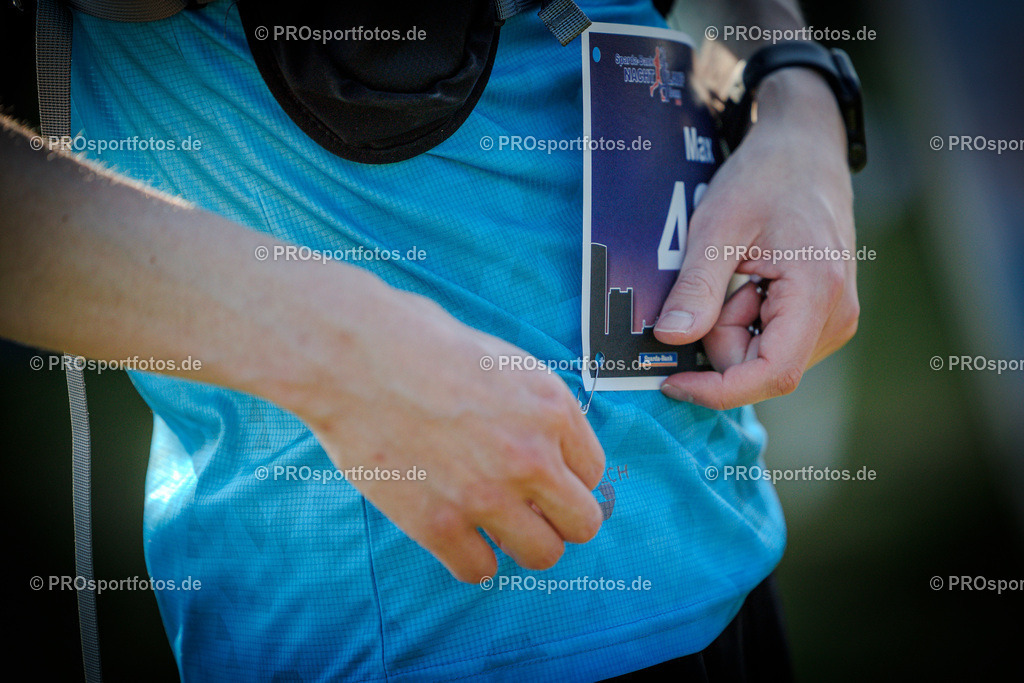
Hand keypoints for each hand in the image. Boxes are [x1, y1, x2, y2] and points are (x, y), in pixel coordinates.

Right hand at [295, 289, 605, 582]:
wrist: (351, 355)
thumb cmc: (415, 340)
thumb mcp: (497, 356)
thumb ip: (529, 402)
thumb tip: (540, 431)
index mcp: (551, 408)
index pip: (593, 471)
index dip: (566, 476)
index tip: (542, 478)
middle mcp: (532, 457)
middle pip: (583, 523)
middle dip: (558, 519)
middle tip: (528, 510)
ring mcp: (488, 495)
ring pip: (543, 555)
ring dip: (520, 545)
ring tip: (492, 525)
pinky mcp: (439, 525)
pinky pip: (479, 571)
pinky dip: (469, 559)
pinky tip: (454, 536)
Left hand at [654, 68, 858, 409]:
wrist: (804, 151)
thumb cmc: (766, 178)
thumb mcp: (717, 226)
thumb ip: (697, 287)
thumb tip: (671, 337)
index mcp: (817, 294)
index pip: (770, 375)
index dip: (717, 390)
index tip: (671, 382)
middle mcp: (836, 317)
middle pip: (758, 366)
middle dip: (722, 334)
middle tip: (723, 275)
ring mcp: (832, 320)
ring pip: (760, 357)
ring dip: (734, 325)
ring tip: (743, 269)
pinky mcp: (821, 318)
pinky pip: (769, 342)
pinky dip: (746, 319)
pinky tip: (752, 279)